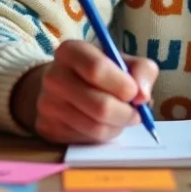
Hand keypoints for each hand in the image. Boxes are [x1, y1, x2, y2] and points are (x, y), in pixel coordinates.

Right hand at [13, 39, 158, 144]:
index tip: (134, 92)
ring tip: (121, 117)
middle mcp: (54, 76)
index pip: (97, 69)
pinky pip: (86, 140)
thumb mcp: (124, 61)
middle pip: (99, 105)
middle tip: (136, 113)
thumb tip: (142, 96)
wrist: (65, 87)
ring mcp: (48, 104)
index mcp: (71, 51)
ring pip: (95, 127)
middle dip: (126, 113)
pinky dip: (103, 135)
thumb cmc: (102, 72)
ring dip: (117, 126)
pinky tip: (104, 124)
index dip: (122, 85)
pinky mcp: (48, 128)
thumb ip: (142, 70)